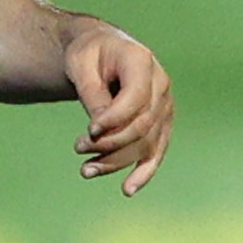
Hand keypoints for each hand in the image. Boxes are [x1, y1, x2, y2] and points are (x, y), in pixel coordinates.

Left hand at [66, 23, 172, 195]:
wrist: (101, 52)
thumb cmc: (88, 54)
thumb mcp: (81, 65)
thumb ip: (92, 94)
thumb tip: (100, 131)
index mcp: (141, 61)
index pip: (135, 98)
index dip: (113, 119)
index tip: (88, 130)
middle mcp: (160, 84)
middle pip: (142, 125)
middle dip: (110, 143)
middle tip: (78, 148)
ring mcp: (164, 106)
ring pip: (146, 143)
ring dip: (116, 162)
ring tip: (86, 171)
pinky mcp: (160, 125)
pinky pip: (155, 152)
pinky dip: (143, 173)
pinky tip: (128, 190)